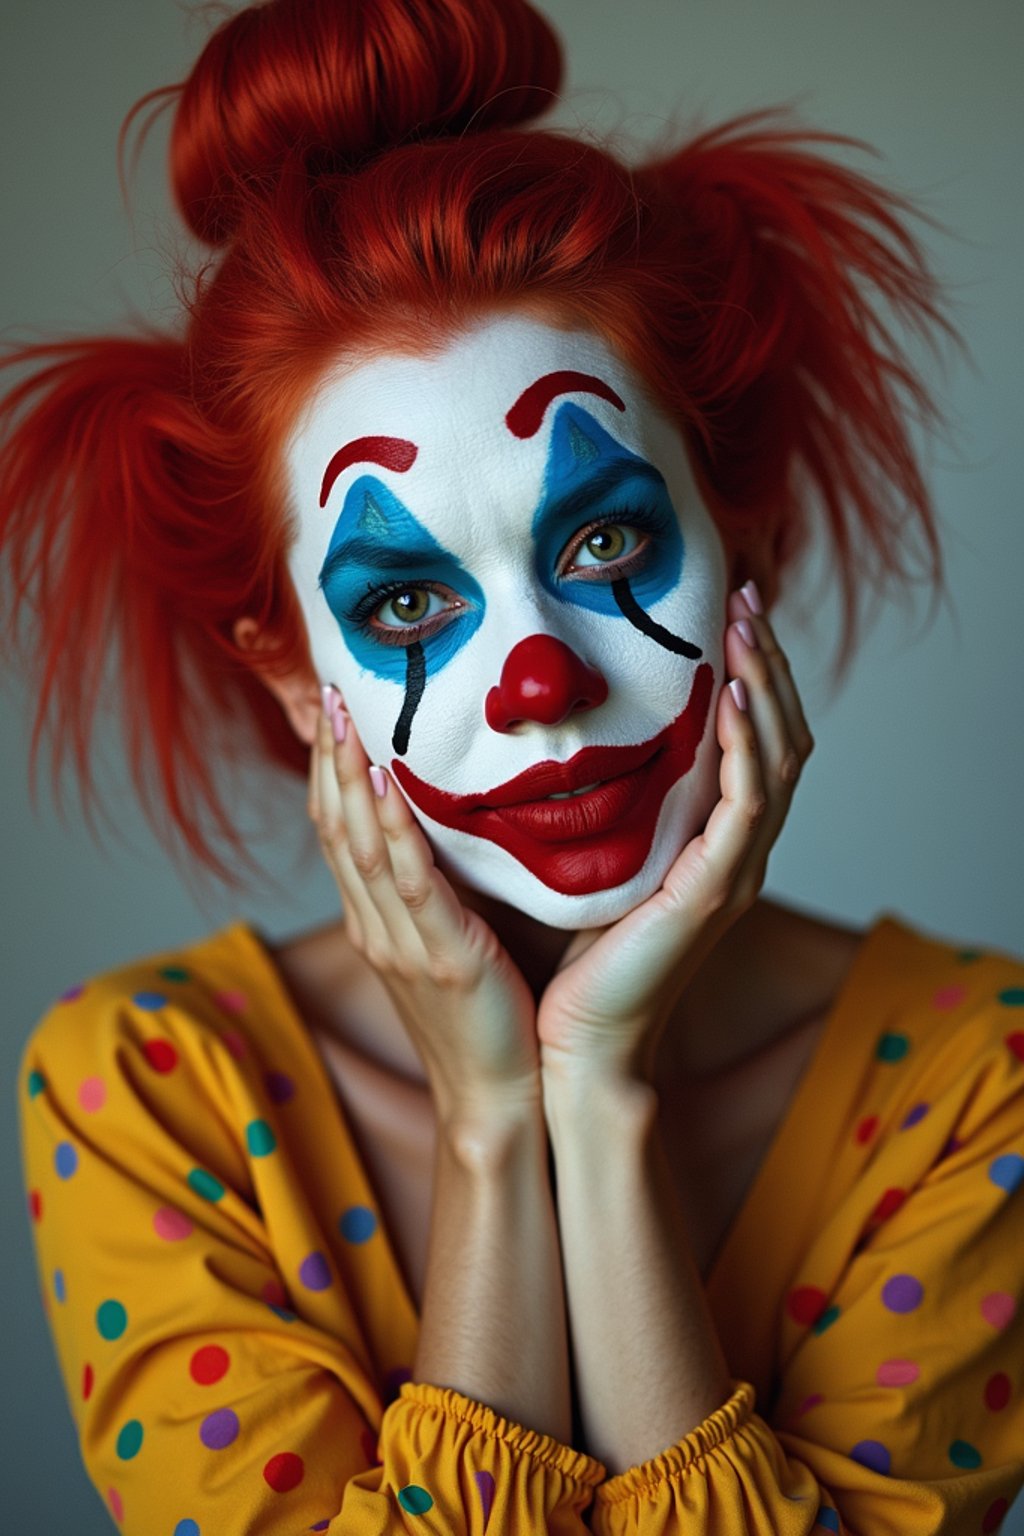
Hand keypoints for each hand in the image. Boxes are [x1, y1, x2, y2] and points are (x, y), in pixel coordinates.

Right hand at [309, 691, 541, 1120]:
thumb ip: (437, 891)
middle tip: (328, 692)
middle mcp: (374, 927)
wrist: (499, 1100)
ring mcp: (401, 944)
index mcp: (374, 922)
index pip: (338, 832)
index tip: (332, 712)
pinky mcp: (442, 959)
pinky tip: (390, 785)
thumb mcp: (448, 943)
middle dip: (330, 758)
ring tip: (345, 718)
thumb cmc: (487, 1019)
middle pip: (336, 828)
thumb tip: (448, 829)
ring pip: (360, 847)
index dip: (329, 771)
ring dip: (350, 778)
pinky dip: (396, 832)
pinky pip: (412, 885)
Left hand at [536, 584, 813, 1081]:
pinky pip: (747, 805)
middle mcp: (739, 853)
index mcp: (715, 843)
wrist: (578, 1040)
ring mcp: (735, 872)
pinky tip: (731, 697)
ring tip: (745, 623)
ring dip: (766, 685)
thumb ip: (610, 802)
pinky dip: (746, 746)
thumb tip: (567, 733)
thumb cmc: (576, 956)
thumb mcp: (598, 856)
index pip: (755, 742)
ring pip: (777, 760)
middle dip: (769, 662)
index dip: (752, 676)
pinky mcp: (715, 891)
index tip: (727, 613)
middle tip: (745, 595)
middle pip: (781, 738)